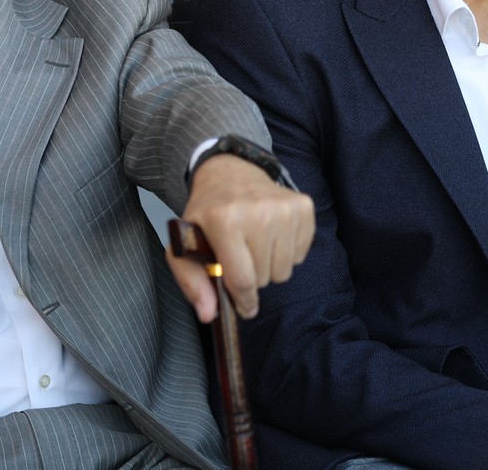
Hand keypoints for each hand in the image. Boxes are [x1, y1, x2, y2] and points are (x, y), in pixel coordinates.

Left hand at [165, 153, 313, 321]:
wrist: (230, 174)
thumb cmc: (207, 214)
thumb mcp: (185, 246)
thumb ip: (192, 282)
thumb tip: (208, 314)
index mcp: (225, 221)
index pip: (243, 280)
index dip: (243, 301)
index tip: (244, 308)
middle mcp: (258, 212)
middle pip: (265, 278)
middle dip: (253, 277)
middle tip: (241, 258)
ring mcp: (284, 208)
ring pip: (285, 269)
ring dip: (270, 266)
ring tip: (255, 247)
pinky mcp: (303, 206)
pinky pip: (301, 254)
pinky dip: (287, 252)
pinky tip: (272, 236)